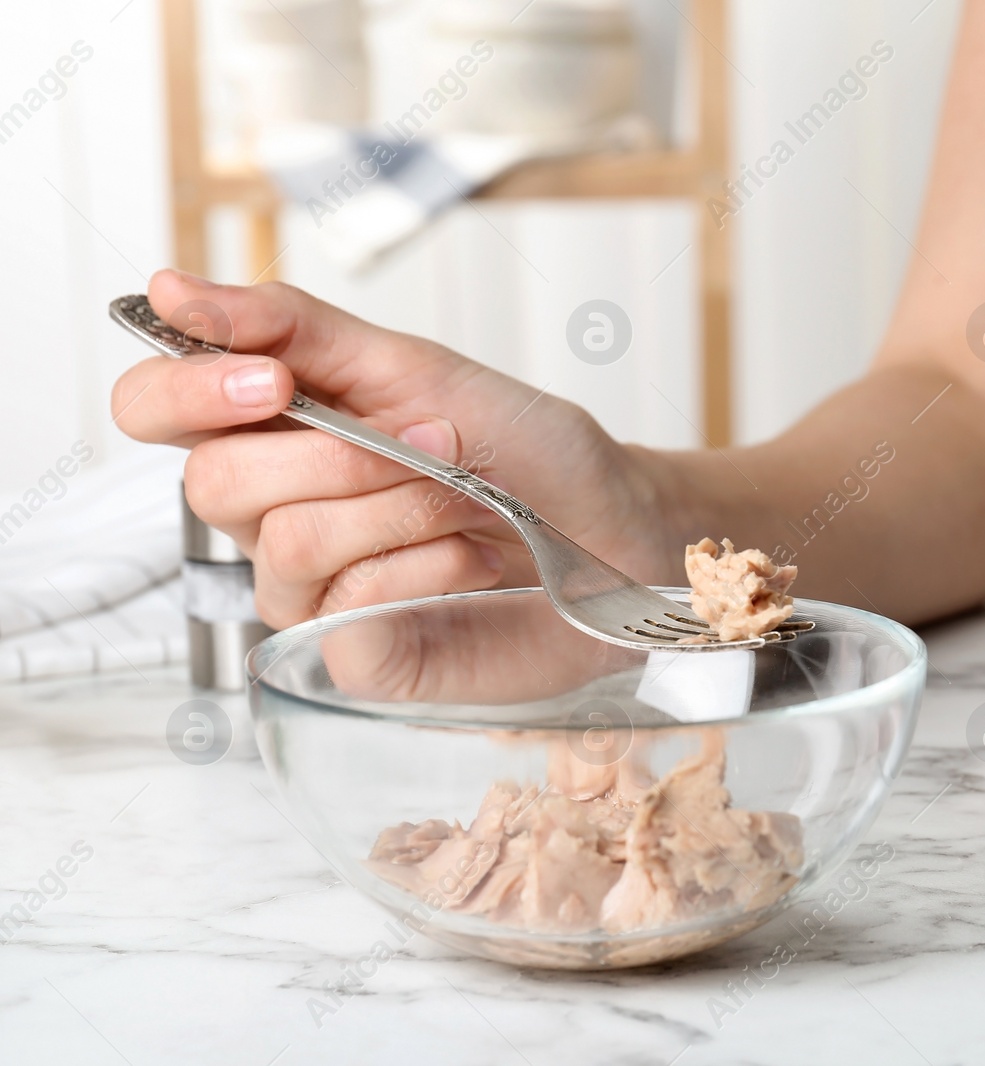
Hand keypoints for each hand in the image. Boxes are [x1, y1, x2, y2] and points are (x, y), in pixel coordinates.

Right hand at [112, 271, 685, 627]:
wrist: (616, 528)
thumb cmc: (529, 450)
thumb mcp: (419, 367)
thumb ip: (294, 327)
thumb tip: (169, 291)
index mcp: (273, 430)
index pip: (153, 407)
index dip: (188, 392)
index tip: (273, 380)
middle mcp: (274, 512)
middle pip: (214, 485)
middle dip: (339, 452)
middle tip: (433, 439)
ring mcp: (309, 591)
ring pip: (286, 544)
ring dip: (399, 504)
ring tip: (468, 498)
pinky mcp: (354, 654)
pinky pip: (346, 610)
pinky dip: (424, 570)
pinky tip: (471, 563)